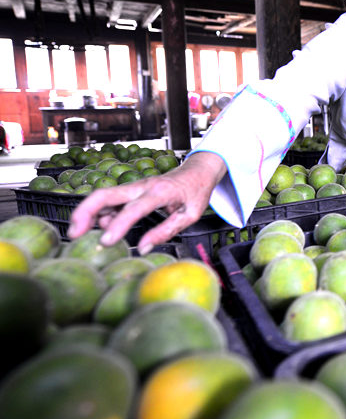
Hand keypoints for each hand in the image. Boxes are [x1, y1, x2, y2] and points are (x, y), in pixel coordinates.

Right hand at [68, 152, 226, 253]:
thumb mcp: (190, 215)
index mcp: (160, 192)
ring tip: (80, 233)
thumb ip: (166, 231)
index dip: (119, 225)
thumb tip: (142, 247)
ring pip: (103, 196)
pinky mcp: (130, 190)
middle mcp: (142, 186)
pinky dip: (99, 212)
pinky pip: (110, 200)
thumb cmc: (196, 192)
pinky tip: (99, 226)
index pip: (135, 209)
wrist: (197, 170)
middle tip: (74, 233)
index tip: (106, 242)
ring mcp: (134, 186)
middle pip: (106, 194)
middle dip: (85, 212)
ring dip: (88, 213)